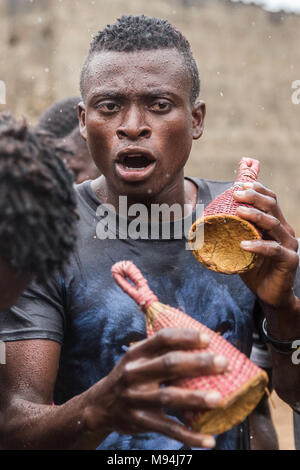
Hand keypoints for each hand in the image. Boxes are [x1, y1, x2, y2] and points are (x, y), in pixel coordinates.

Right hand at [84, 328, 227, 447]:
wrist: (100, 406)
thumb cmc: (130, 377)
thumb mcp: (137, 359)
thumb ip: (161, 353)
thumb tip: (204, 349)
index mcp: (136, 354)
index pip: (163, 339)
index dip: (186, 337)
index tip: (208, 339)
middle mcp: (134, 373)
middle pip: (169, 365)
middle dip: (198, 363)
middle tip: (223, 363)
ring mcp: (136, 398)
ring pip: (168, 397)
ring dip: (195, 398)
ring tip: (220, 398)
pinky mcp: (140, 421)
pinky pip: (168, 429)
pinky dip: (189, 436)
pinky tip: (209, 440)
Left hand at [233, 181, 298, 307]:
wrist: (270, 294)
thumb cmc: (255, 269)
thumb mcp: (242, 246)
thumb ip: (235, 233)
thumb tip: (207, 220)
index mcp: (276, 224)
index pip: (270, 200)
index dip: (256, 189)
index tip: (238, 184)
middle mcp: (284, 231)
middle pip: (272, 206)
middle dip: (254, 196)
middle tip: (236, 193)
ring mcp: (289, 245)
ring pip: (274, 224)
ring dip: (255, 215)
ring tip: (239, 211)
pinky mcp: (289, 260)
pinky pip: (273, 249)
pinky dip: (258, 245)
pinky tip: (243, 244)